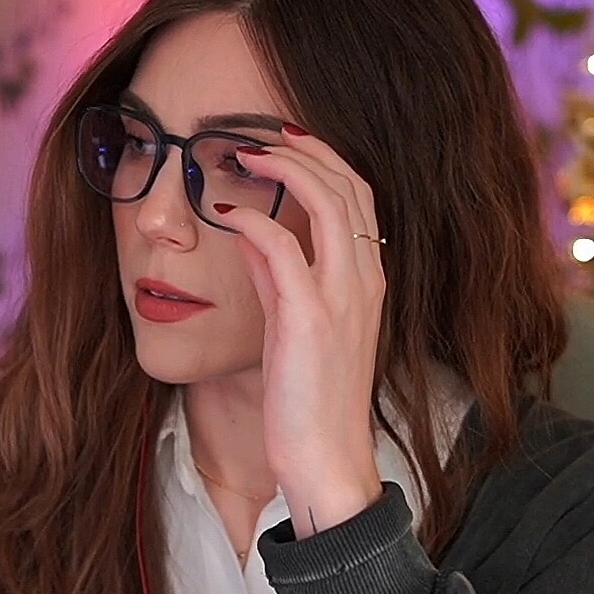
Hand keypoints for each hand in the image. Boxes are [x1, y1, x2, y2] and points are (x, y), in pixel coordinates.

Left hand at [219, 125, 385, 529]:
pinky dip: (251, 219)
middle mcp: (365, 280)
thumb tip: (250, 231)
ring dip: (284, 165)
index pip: (359, 196)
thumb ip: (278, 276)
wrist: (327, 458)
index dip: (325, 158)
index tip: (286, 141)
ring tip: (244, 152)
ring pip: (328, 200)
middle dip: (306, 147)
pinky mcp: (309, 318)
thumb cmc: (312, 398)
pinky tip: (223, 213)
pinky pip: (282, 246)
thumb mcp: (297, 326)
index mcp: (370, 281)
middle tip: (260, 134)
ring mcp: (343, 297)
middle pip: (350, 184)